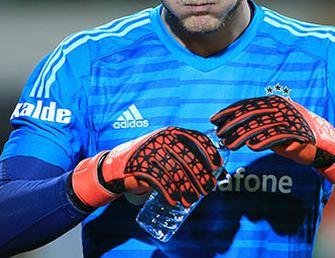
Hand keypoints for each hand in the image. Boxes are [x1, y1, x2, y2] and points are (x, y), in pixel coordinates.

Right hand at [71, 126, 222, 207]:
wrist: (116, 165)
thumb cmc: (148, 159)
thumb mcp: (166, 150)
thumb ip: (183, 155)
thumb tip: (210, 171)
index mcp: (172, 133)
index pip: (195, 138)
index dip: (208, 152)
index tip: (217, 165)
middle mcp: (163, 139)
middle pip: (188, 158)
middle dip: (200, 175)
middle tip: (207, 189)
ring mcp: (151, 152)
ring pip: (175, 171)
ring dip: (187, 188)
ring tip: (192, 199)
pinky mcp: (140, 166)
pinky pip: (159, 180)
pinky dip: (169, 192)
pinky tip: (175, 201)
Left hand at [210, 95, 334, 185]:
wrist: (325, 145)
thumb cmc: (297, 137)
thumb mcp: (275, 128)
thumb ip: (259, 126)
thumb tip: (234, 130)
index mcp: (275, 103)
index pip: (248, 104)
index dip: (230, 112)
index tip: (215, 120)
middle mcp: (282, 107)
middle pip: (252, 113)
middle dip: (233, 123)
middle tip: (219, 133)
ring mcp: (291, 118)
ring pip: (262, 124)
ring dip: (243, 135)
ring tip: (230, 144)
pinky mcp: (299, 131)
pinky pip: (278, 135)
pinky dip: (264, 140)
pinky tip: (252, 146)